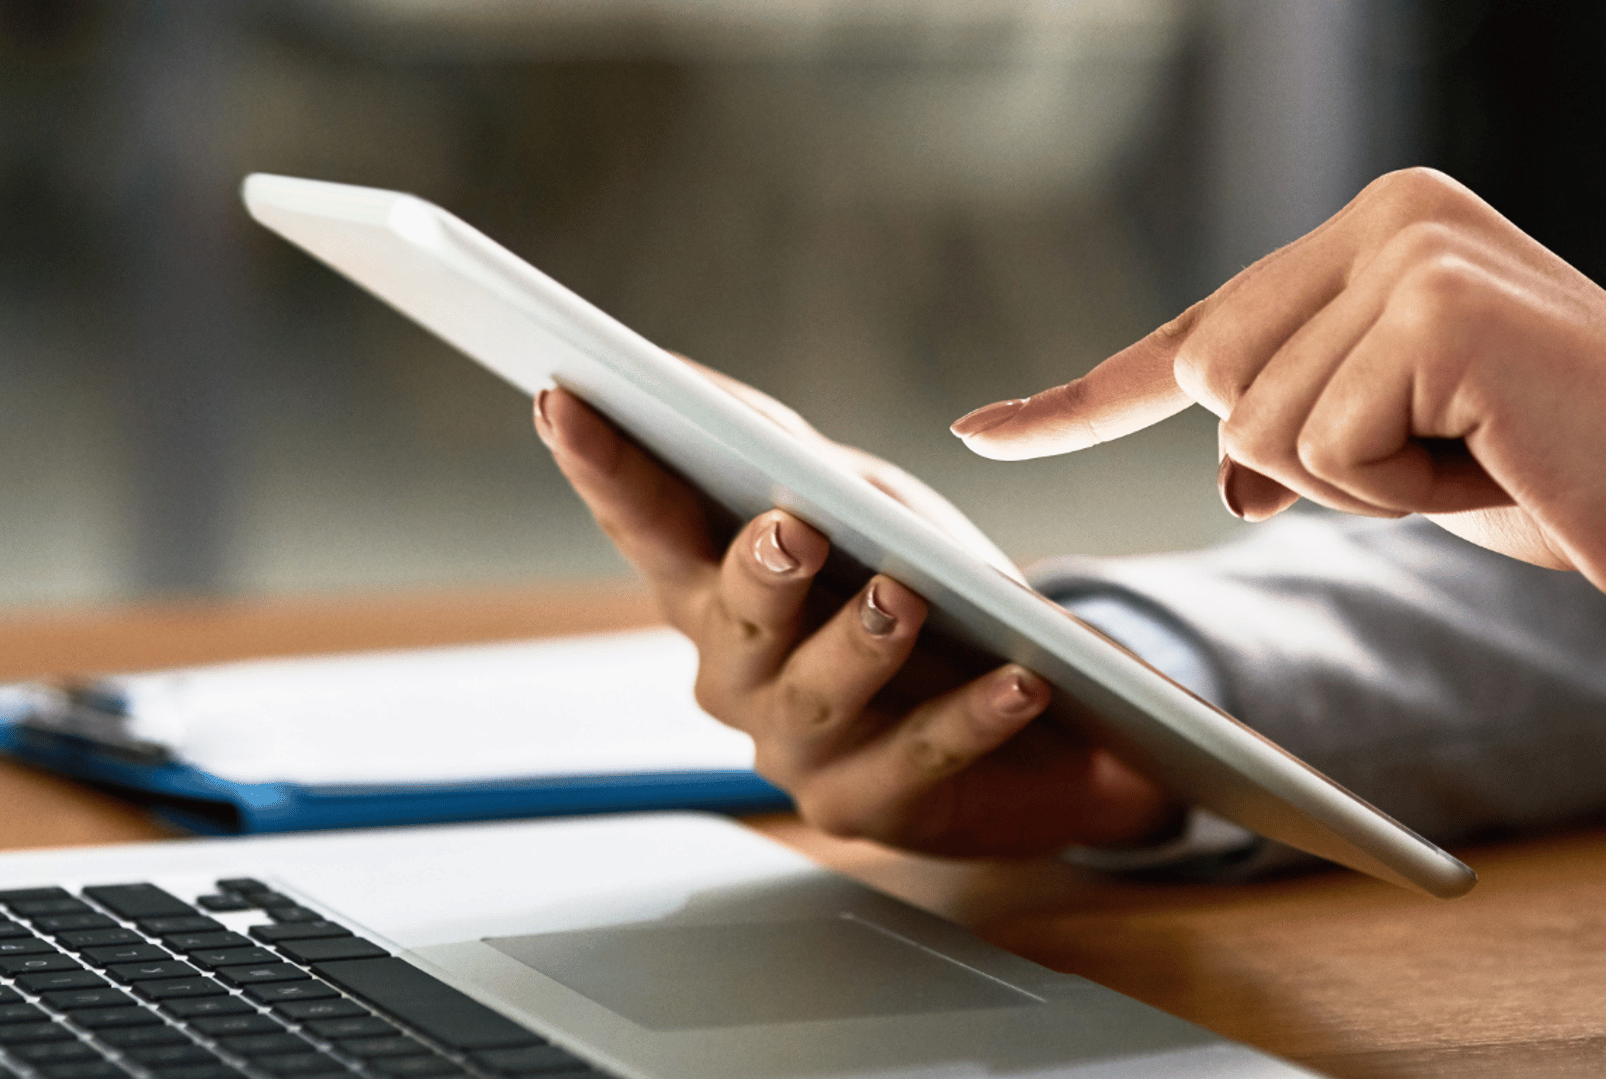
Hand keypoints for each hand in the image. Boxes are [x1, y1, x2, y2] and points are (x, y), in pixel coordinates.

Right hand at [535, 385, 1178, 854]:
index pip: (646, 522)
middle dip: (759, 572)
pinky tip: (1017, 682)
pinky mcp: (871, 808)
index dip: (604, 468)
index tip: (562, 399)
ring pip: (818, 692)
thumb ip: (791, 457)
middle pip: (731, 617)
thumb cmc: (933, 597)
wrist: (1043, 723)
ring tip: (906, 597)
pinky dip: (969, 716)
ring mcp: (797, 746)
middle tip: (791, 529)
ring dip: (860, 641)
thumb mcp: (872, 510)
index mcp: (715, 588)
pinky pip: (919, 758)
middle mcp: (736, 673)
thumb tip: (696, 388)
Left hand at [952, 168, 1605, 636]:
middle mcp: (1388, 216)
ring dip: (1359, 485)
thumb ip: (1298, 434)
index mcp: (1372, 230)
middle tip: (1440, 453)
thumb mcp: (1397, 451)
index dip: (1081, 399)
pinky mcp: (1439, 311)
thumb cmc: (1556, 472)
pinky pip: (1322, 453)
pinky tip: (1492, 453)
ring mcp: (1412, 253)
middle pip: (1213, 380)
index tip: (983, 432)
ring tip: (1475, 450)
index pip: (1194, 330)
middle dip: (1301, 462)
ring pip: (1261, 427)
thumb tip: (1225, 469)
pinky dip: (1396, 493)